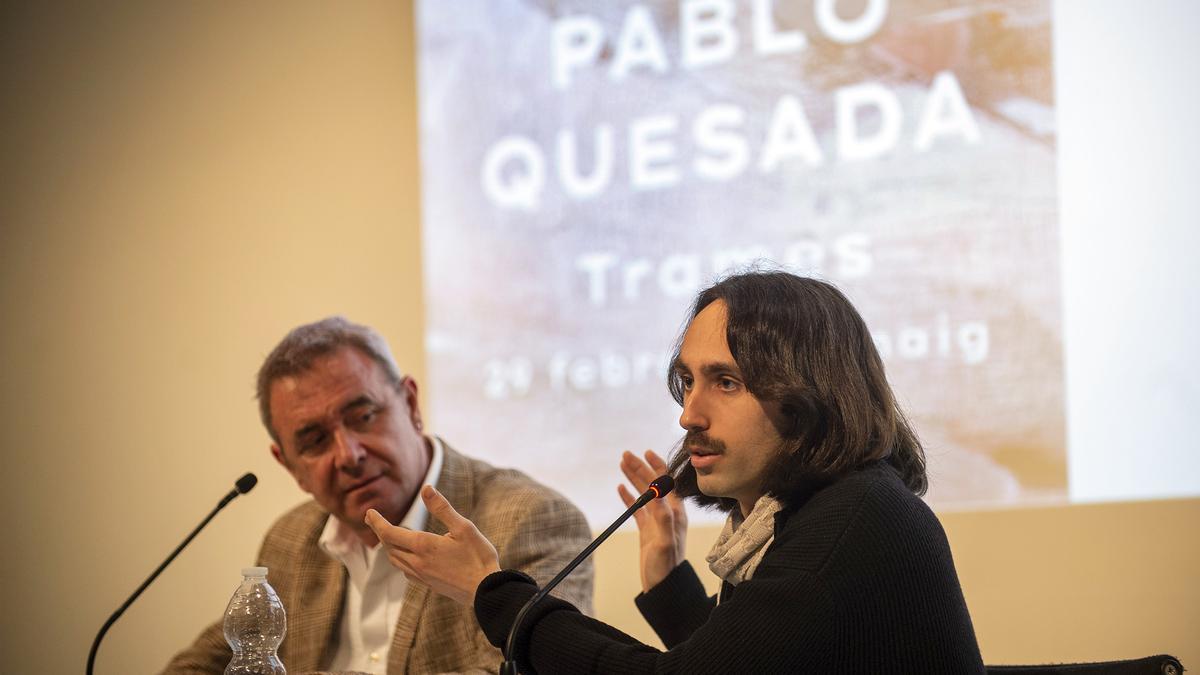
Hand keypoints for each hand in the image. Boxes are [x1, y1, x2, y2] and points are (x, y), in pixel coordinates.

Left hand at [365, 485, 500, 604]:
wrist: (486, 590)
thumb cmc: (478, 557)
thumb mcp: (464, 527)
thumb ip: (442, 508)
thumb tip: (426, 488)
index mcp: (424, 545)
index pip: (389, 533)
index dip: (376, 522)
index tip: (368, 513)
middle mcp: (417, 562)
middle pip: (388, 546)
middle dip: (379, 532)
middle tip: (372, 519)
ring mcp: (421, 575)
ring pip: (395, 560)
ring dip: (388, 546)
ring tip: (387, 535)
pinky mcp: (428, 584)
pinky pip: (405, 570)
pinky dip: (399, 559)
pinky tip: (406, 556)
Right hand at [617, 450, 686, 592]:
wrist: (662, 587)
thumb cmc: (666, 566)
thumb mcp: (665, 542)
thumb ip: (663, 518)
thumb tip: (657, 494)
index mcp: (675, 513)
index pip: (665, 483)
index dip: (657, 466)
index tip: (646, 452)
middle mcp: (667, 513)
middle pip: (652, 485)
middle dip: (640, 468)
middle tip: (625, 455)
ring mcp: (656, 521)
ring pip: (644, 494)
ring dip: (633, 478)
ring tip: (622, 464)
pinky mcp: (647, 530)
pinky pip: (637, 509)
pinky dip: (629, 497)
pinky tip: (621, 487)